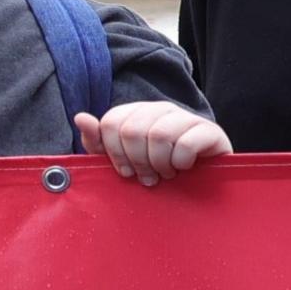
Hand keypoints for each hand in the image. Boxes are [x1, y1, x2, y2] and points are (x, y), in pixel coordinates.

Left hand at [74, 100, 230, 186]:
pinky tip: (183, 168)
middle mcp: (161, 109)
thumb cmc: (155, 168)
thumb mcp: (121, 159)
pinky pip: (186, 144)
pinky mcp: (210, 131)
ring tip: (165, 173)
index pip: (111, 122)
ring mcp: (186, 117)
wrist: (200, 180)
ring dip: (159, 164)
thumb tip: (80, 117)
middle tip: (148, 177)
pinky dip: (180, 163)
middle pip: (132, 130)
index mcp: (136, 112)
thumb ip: (97, 142)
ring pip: (159, 135)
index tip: (125, 171)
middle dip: (137, 161)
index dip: (114, 152)